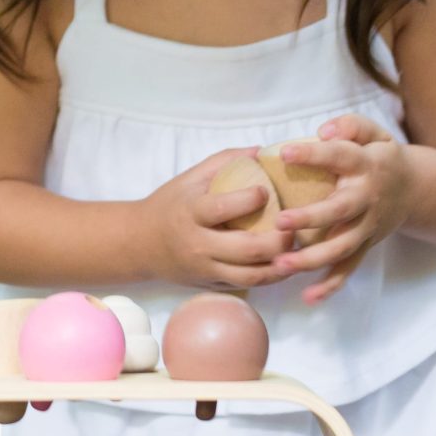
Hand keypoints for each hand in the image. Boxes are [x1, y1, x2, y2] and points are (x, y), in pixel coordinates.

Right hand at [141, 149, 291, 290]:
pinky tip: (284, 264)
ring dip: (281, 264)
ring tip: (296, 249)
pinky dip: (270, 276)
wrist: (140, 243)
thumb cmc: (169, 205)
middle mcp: (198, 244)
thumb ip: (223, 161)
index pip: (223, 208)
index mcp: (191, 213)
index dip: (250, 200)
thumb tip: (261, 150)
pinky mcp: (211, 285)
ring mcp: (205, 269)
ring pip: (252, 275)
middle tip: (293, 225)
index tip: (266, 191)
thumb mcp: (188, 178)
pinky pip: (247, 285)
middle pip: (246, 248)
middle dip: (279, 239)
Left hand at [272, 117, 417, 304]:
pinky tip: (308, 297)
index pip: (339, 157)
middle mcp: (367, 199)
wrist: (416, 189)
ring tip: (282, 264)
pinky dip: (331, 285)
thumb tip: (323, 132)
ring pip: (342, 247)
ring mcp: (367, 227)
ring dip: (313, 258)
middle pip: (340, 211)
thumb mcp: (373, 132)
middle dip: (311, 218)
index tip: (285, 152)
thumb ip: (350, 125)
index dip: (314, 154)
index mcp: (366, 165)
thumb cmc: (379, 155)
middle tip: (280, 221)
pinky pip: (349, 268)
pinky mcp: (365, 245)